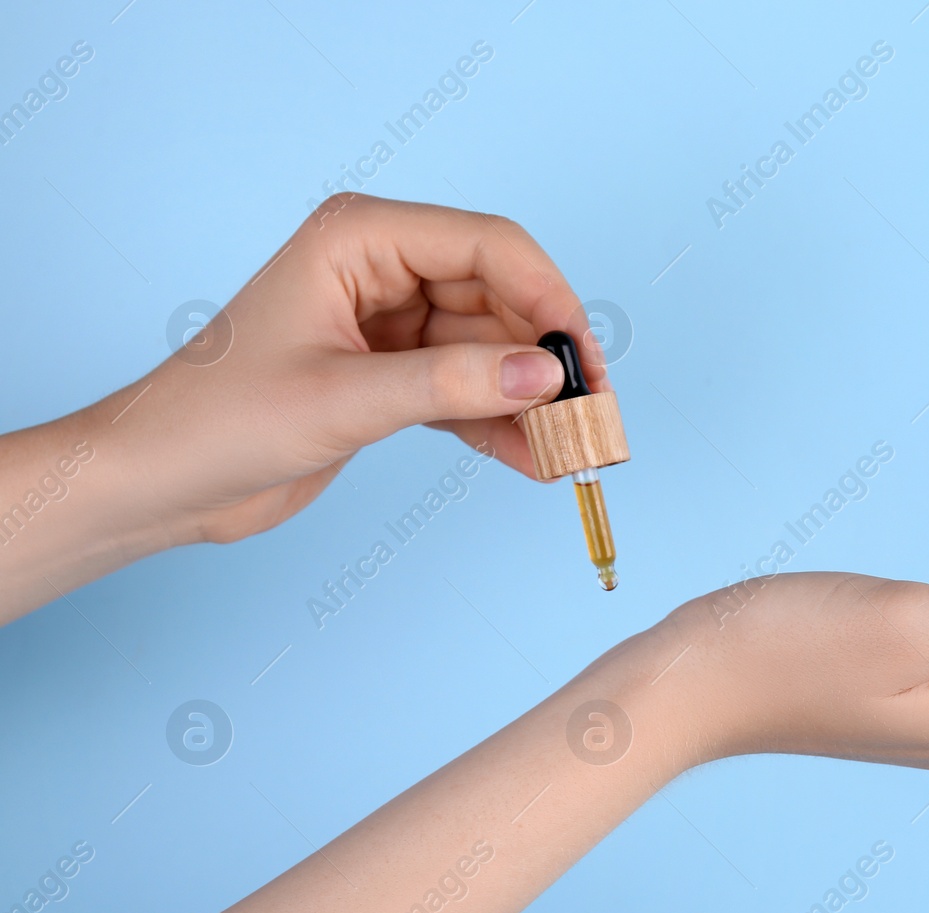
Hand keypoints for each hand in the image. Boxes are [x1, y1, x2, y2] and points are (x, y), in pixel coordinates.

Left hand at [88, 193, 607, 544]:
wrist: (161, 482)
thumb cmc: (220, 420)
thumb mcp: (345, 399)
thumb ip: (452, 384)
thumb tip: (547, 375)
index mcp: (361, 238)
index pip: (487, 245)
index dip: (549, 298)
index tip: (585, 360)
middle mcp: (381, 268)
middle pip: (501, 298)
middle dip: (548, 358)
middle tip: (591, 417)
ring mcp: (391, 323)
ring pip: (492, 350)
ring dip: (531, 401)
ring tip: (571, 451)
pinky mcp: (392, 375)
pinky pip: (467, 389)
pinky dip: (501, 423)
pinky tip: (534, 460)